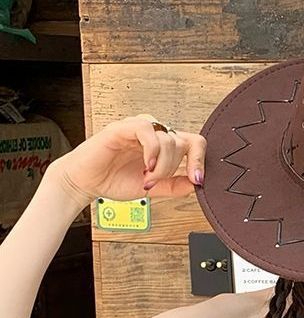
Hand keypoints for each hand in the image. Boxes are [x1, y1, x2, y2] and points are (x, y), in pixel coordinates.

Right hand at [46, 113, 206, 203]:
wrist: (87, 182)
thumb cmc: (115, 180)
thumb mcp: (155, 189)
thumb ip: (176, 186)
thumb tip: (198, 185)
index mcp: (164, 147)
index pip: (194, 143)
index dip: (201, 160)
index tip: (198, 180)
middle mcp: (154, 135)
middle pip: (183, 143)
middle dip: (173, 169)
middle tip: (155, 181)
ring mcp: (139, 129)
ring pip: (168, 139)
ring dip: (162, 166)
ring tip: (146, 177)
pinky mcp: (123, 127)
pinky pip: (148, 130)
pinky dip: (152, 152)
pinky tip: (146, 166)